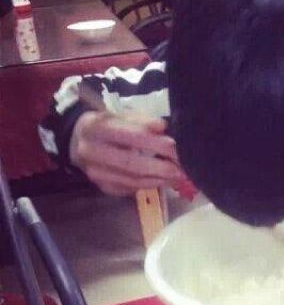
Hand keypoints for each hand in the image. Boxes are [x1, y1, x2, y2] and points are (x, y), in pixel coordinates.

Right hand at [69, 111, 185, 195]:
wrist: (80, 141)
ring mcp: (95, 173)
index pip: (128, 136)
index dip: (154, 142)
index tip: (175, 146)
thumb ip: (141, 121)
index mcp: (95, 127)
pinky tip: (166, 181)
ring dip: (160, 179)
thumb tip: (162, 127)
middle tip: (183, 166)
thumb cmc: (109, 125)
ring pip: (132, 180)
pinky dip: (151, 185)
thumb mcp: (121, 115)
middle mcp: (90, 152)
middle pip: (130, 163)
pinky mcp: (103, 187)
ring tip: (180, 175)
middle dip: (161, 166)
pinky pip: (131, 189)